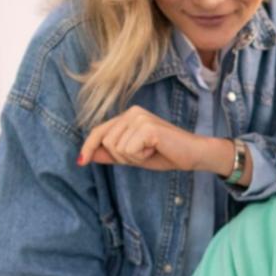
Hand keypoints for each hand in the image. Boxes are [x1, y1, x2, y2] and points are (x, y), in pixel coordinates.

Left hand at [78, 107, 239, 177]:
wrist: (194, 154)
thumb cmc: (167, 154)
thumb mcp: (134, 156)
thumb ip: (112, 154)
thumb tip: (88, 156)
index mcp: (128, 116)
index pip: (100, 131)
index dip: (89, 147)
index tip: (81, 162)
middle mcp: (132, 112)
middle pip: (107, 143)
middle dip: (122, 158)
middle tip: (145, 155)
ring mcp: (140, 118)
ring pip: (117, 148)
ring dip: (133, 158)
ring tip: (151, 152)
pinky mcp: (147, 127)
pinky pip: (130, 151)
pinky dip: (141, 157)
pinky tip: (156, 150)